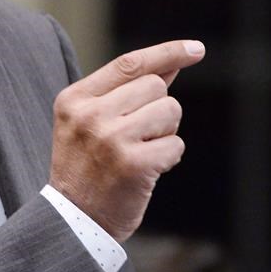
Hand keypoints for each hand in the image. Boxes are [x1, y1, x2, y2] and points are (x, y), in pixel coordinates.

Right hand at [48, 39, 205, 241]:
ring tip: (140, 152)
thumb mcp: (91, 122)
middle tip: (138, 136)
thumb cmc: (86, 168)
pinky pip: (176, 145)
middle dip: (159, 109)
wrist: (73, 222)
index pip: (129, 64)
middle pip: (156, 87)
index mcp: (74, 99)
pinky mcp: (133, 165)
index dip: (167, 52)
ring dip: (166, 133)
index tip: (196, 49)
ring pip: (170, 111)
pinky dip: (168, 158)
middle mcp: (90, 115)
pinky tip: (146, 171)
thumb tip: (171, 64)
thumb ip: (127, 90)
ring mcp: (111, 139)